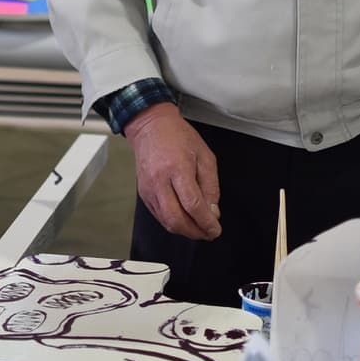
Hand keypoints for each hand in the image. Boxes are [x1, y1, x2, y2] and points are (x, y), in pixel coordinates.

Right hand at [124, 103, 221, 240]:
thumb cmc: (178, 137)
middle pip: (176, 219)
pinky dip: (173, 223)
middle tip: (208, 233)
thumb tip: (212, 211)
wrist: (151, 127)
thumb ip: (211, 186)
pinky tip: (185, 220)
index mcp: (177, 168)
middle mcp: (159, 181)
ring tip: (199, 229)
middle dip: (195, 232)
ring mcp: (149, 189)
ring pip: (166, 222)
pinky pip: (159, 216)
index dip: (206, 222)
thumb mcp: (205, 156)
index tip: (215, 229)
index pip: (192, 205)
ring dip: (185, 231)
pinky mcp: (144, 194)